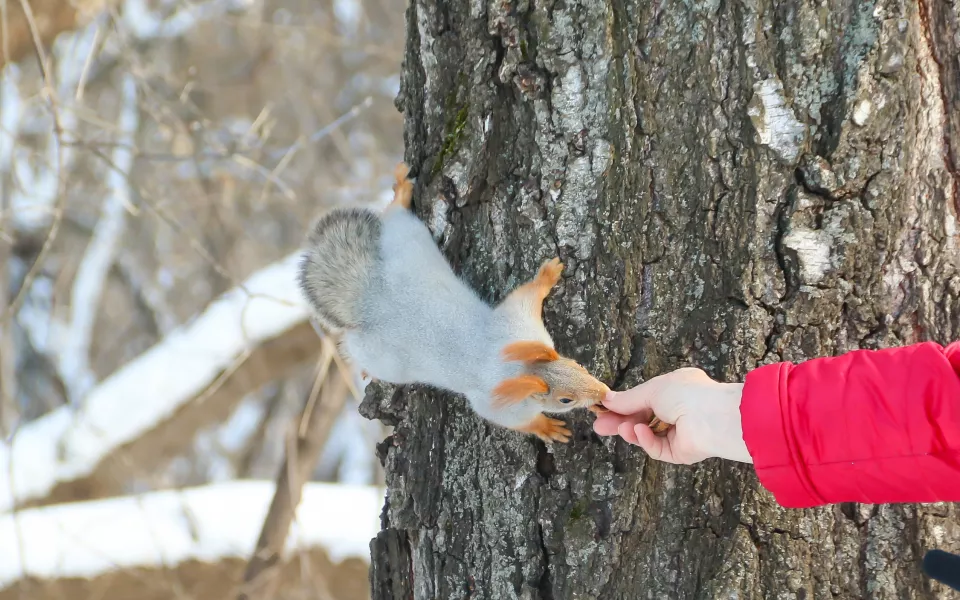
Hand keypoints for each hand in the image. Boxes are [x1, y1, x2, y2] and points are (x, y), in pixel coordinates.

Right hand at [593, 367, 751, 463]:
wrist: (714, 418)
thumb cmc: (687, 394)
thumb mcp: (652, 390)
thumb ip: (628, 399)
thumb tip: (607, 400)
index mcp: (674, 390)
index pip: (643, 400)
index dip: (623, 405)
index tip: (603, 409)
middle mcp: (678, 411)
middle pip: (642, 419)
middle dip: (620, 422)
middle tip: (600, 426)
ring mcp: (679, 433)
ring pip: (648, 435)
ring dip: (633, 431)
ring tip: (620, 428)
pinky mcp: (680, 452)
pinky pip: (658, 448)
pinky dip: (647, 441)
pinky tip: (640, 432)